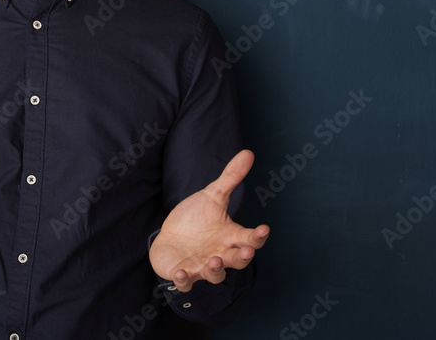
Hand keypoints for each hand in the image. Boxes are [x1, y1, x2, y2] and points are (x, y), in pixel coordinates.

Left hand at [149, 149, 269, 291]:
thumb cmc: (196, 218)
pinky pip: (186, 283)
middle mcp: (220, 254)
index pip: (249, 238)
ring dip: (216, 270)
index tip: (264, 229)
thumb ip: (231, 178)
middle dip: (242, 257)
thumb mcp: (213, 196)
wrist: (171, 236)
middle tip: (246, 251)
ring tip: (214, 260)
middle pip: (238, 260)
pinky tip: (181, 272)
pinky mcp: (183, 274)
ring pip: (215, 275)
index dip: (258, 236)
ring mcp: (202, 266)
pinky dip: (184, 281)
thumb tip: (248, 152)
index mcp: (230, 236)